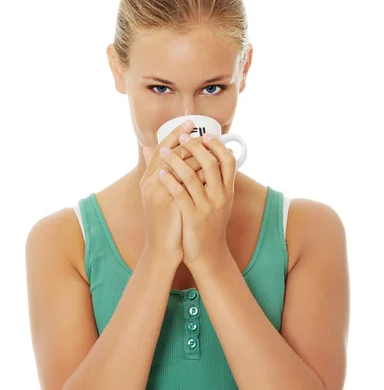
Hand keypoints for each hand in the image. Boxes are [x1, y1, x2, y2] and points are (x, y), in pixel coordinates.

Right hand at [139, 121, 198, 263]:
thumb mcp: (158, 196)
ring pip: (181, 163)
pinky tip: (213, 166)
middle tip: (201, 128)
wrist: (162, 249)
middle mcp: (151, 183)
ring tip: (210, 144)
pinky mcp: (172, 202)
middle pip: (171, 151)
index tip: (189, 122)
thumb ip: (160, 173)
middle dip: (188, 139)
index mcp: (148, 179)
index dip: (175, 134)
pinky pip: (189, 180)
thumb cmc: (164, 222)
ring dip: (197, 153)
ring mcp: (160, 192)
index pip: (161, 148)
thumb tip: (155, 151)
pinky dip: (200, 171)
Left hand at [158, 132, 236, 267]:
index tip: (204, 135)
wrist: (208, 254)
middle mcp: (221, 197)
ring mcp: (208, 207)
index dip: (217, 145)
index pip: (228, 160)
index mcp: (228, 191)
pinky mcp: (194, 217)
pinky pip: (180, 194)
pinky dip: (170, 181)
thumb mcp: (217, 201)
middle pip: (210, 163)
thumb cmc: (209, 225)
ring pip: (192, 176)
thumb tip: (206, 159)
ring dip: (176, 160)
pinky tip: (160, 173)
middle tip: (181, 136)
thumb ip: (213, 179)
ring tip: (163, 151)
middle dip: (194, 146)